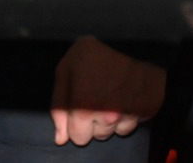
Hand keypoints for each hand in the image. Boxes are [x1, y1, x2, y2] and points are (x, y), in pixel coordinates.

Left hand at [50, 36, 164, 145]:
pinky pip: (121, 132)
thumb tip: (61, 139)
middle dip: (86, 126)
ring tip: (107, 99)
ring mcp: (117, 118)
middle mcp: (98, 113)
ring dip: (103, 123)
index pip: (70, 129)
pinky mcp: (133, 121)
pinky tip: (121, 103)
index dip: (71, 120)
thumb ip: (59, 104)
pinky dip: (120, 122)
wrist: (133, 52)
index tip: (78, 106)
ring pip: (103, 135)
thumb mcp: (67, 71)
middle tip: (92, 103)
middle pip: (85, 137)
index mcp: (79, 102)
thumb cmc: (95, 60)